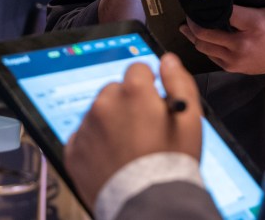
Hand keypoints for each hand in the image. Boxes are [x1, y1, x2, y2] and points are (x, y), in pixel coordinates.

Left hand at [64, 53, 202, 209]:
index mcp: (133, 91)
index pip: (137, 70)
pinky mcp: (74, 151)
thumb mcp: (190, 117)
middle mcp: (105, 104)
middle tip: (142, 127)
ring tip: (129, 146)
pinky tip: (112, 156)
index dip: (148, 84)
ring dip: (110, 121)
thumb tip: (168, 61)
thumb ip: (179, 81)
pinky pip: (83, 135)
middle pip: (115, 90)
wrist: (148, 203)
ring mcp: (86, 128)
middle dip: (127, 103)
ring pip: (98, 112)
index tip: (152, 101)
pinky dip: (95, 142)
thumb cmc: (171, 162)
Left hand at [180, 0, 264, 77]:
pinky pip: (210, 56)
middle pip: (206, 32)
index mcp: (255, 25)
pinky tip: (201, 37)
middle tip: (190, 11)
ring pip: (203, 46)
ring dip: (193, 35)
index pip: (225, 13)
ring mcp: (237, 58)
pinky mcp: (234, 67)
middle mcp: (243, 43)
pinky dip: (204, 46)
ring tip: (188, 24)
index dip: (211, 4)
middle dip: (193, 21)